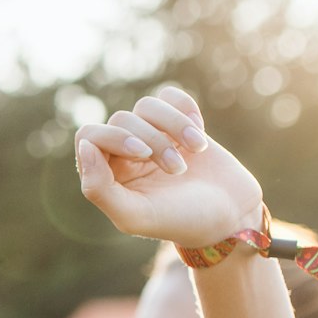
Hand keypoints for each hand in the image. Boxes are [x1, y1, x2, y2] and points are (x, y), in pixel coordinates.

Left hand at [74, 86, 263, 248]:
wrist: (232, 217)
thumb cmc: (182, 221)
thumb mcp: (134, 216)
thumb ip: (98, 189)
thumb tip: (85, 146)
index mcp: (107, 176)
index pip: (89, 136)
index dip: (114, 137)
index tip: (142, 154)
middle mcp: (124, 155)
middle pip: (122, 119)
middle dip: (152, 139)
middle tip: (177, 169)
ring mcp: (153, 136)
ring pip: (147, 106)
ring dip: (174, 125)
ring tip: (195, 151)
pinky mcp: (179, 124)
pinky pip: (170, 96)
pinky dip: (186, 109)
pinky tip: (199, 135)